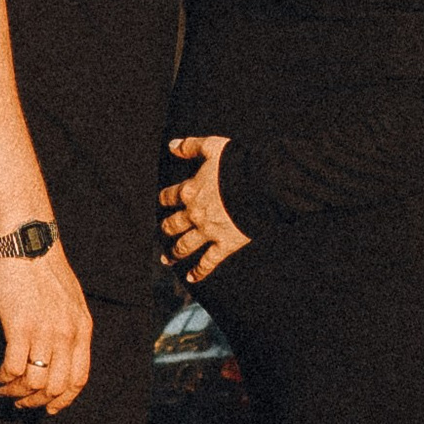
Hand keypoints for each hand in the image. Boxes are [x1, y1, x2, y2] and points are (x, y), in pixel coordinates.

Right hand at [0, 241, 91, 414]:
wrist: (28, 241)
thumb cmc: (44, 268)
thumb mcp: (70, 301)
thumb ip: (69, 328)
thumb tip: (60, 354)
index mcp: (82, 329)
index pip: (79, 380)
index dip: (62, 400)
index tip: (47, 407)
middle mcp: (67, 334)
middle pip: (56, 387)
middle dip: (35, 402)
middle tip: (17, 402)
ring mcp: (45, 331)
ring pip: (34, 383)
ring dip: (14, 393)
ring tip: (1, 389)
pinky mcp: (20, 325)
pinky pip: (13, 368)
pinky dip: (2, 379)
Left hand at [160, 135, 248, 282]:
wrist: (259, 184)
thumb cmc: (237, 163)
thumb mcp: (212, 147)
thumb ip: (190, 146)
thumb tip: (171, 145)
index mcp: (190, 191)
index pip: (168, 197)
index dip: (164, 198)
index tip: (163, 201)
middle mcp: (194, 214)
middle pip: (172, 225)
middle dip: (166, 229)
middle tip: (163, 232)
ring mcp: (208, 232)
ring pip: (184, 246)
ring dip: (174, 253)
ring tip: (167, 259)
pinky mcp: (224, 245)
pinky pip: (208, 262)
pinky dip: (199, 271)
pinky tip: (191, 279)